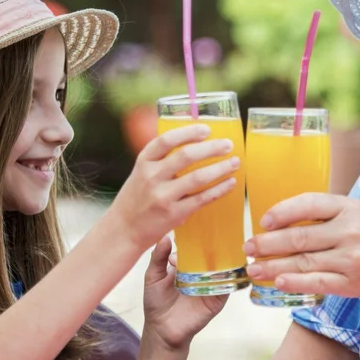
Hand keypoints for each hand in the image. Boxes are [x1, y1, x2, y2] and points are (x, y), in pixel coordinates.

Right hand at [111, 124, 239, 250]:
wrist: (124, 230)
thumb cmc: (137, 198)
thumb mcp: (141, 173)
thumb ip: (161, 160)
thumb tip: (195, 143)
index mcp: (143, 162)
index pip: (165, 140)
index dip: (188, 133)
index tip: (207, 129)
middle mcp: (151, 177)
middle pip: (186, 156)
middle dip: (211, 148)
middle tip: (228, 145)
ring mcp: (162, 196)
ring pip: (197, 178)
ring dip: (220, 168)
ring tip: (234, 162)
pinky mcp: (173, 214)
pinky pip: (202, 199)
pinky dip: (219, 189)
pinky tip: (230, 183)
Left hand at [142, 235, 227, 350]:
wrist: (162, 329)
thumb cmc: (155, 303)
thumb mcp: (153, 276)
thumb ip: (158, 257)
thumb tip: (166, 237)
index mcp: (186, 266)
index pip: (196, 249)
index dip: (197, 239)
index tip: (196, 228)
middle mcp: (201, 274)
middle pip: (212, 257)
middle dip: (214, 246)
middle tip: (215, 232)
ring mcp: (211, 286)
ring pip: (223, 269)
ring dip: (225, 259)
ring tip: (225, 246)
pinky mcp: (218, 299)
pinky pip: (228, 286)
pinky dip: (230, 277)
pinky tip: (227, 269)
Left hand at [242, 193, 359, 299]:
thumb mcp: (355, 212)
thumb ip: (324, 214)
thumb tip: (278, 221)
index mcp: (349, 207)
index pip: (308, 204)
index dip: (282, 212)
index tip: (263, 221)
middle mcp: (350, 231)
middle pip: (300, 237)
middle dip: (268, 243)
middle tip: (248, 248)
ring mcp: (352, 259)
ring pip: (303, 262)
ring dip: (273, 266)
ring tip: (254, 269)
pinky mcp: (353, 283)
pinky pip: (317, 283)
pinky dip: (295, 282)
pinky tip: (277, 281)